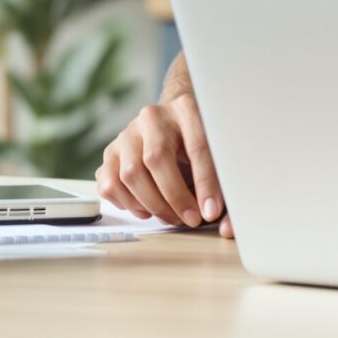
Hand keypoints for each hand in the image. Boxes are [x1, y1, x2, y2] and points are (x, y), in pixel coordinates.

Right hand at [97, 91, 232, 237]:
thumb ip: (225, 185)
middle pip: (155, 159)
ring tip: (172, 216)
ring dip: (151, 205)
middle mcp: (152, 117)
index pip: (196, 147)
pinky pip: (109, 185)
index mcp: (186, 109)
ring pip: (129, 174)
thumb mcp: (217, 154)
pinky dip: (127, 204)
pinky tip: (147, 209)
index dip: (205, 183)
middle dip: (174, 197)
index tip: (211, 211)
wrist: (174, 125)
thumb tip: (228, 228)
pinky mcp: (109, 152)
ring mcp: (126, 134)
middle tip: (190, 220)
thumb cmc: (201, 145)